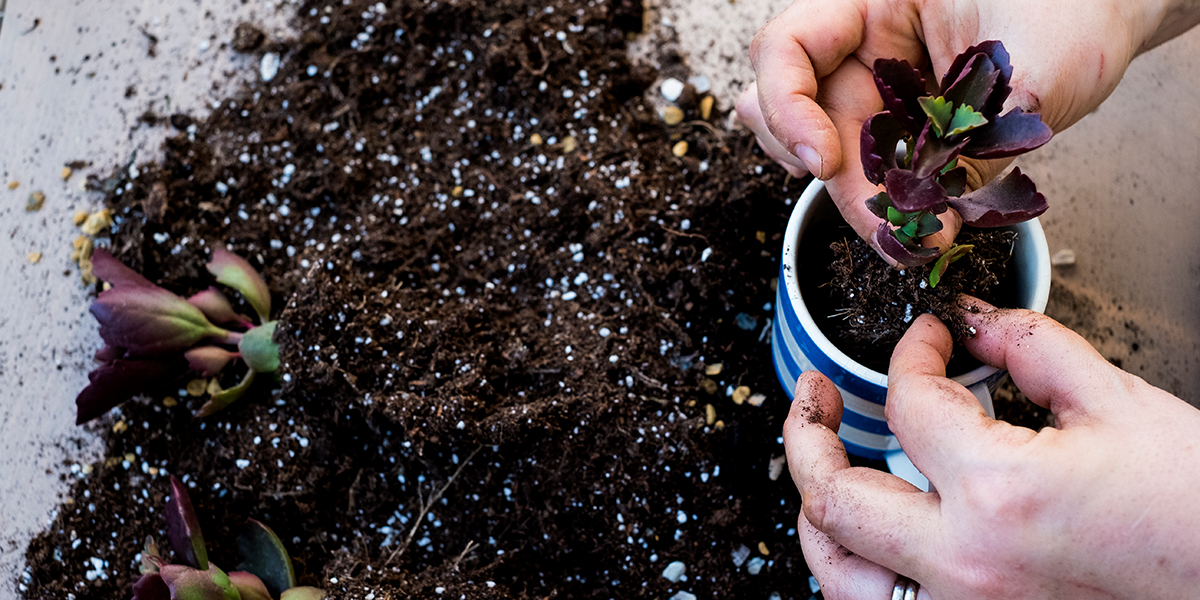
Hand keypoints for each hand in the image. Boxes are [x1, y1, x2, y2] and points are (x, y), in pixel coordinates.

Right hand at [737, 0, 1195, 259]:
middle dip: (838, 179)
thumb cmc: (1075, 11)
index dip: (789, 108)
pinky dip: (879, 200)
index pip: (787, 50)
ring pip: (827, 146)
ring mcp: (877, 85)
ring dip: (854, 196)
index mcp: (874, 1)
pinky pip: (867, 165)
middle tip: (889, 230)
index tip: (825, 162)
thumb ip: (978, 140)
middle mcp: (861, 44)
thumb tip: (930, 215)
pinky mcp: (899, 123)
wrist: (1105, 17)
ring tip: (900, 233)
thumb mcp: (1035, 69)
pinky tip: (902, 222)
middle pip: (801, 114)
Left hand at [783, 298, 1199, 598]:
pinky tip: (865, 535)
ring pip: (837, 571)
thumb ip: (1029, 349)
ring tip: (820, 466)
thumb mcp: (1119, 404)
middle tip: (814, 394)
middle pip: (834, 496)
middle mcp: (965, 564)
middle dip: (809, 432)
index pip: (909, 403)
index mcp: (999, 493)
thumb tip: (970, 320)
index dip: (911, 355)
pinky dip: (855, 569)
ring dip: (815, 512)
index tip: (926, 341)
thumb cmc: (1194, 510)